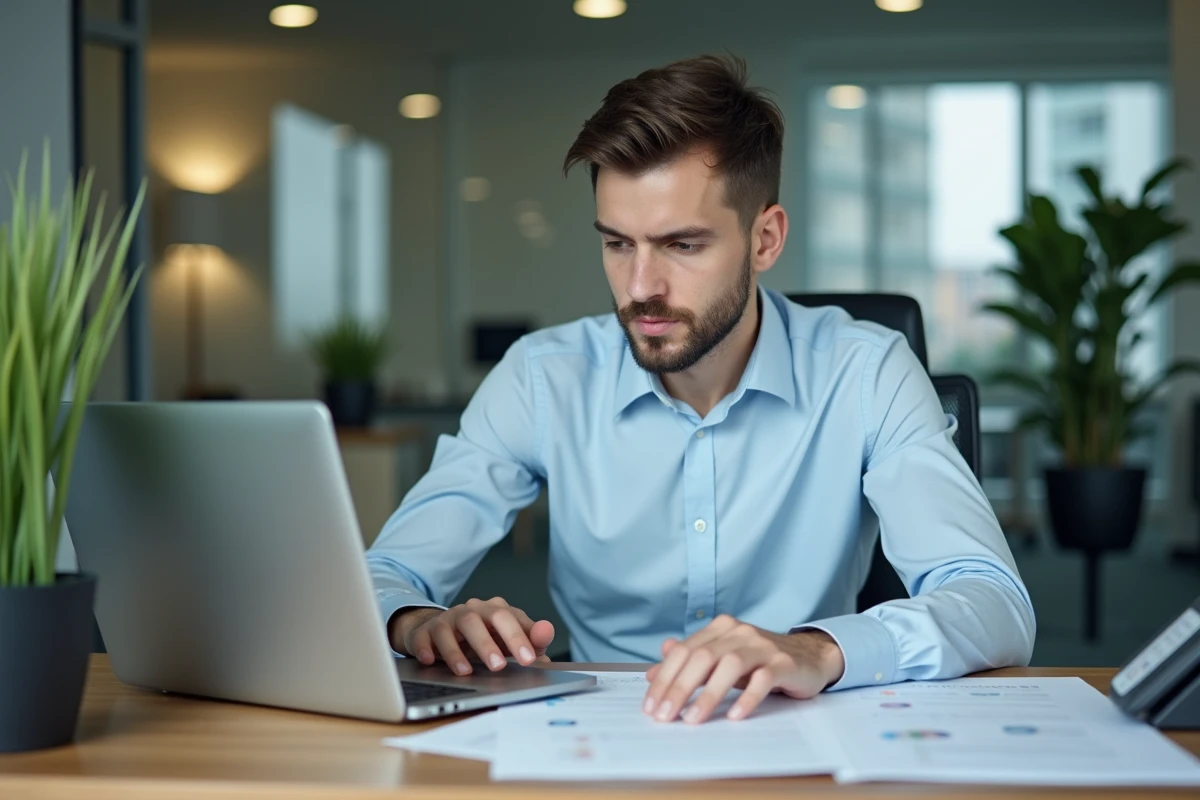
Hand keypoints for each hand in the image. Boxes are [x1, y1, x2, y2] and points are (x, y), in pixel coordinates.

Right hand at [389, 597, 554, 675]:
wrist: (443, 630)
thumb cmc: (483, 637)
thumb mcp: (509, 639)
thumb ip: (532, 639)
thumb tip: (547, 635)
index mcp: (496, 611)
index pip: (510, 618)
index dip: (520, 638)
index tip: (529, 659)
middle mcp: (472, 611)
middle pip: (482, 619)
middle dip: (490, 643)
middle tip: (499, 666)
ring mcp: (448, 619)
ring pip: (453, 627)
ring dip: (458, 650)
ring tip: (466, 671)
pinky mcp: (426, 631)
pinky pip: (424, 636)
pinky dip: (427, 648)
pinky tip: (430, 661)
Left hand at [642, 615, 844, 723]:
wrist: (808, 657)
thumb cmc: (759, 661)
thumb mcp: (720, 660)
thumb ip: (688, 663)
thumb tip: (651, 673)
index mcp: (719, 629)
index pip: (683, 651)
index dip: (664, 678)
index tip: (651, 706)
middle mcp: (739, 632)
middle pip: (702, 657)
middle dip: (679, 688)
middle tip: (665, 716)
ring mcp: (762, 646)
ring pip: (729, 665)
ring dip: (708, 695)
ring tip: (693, 719)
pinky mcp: (784, 663)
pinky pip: (763, 678)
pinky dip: (747, 697)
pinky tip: (734, 715)